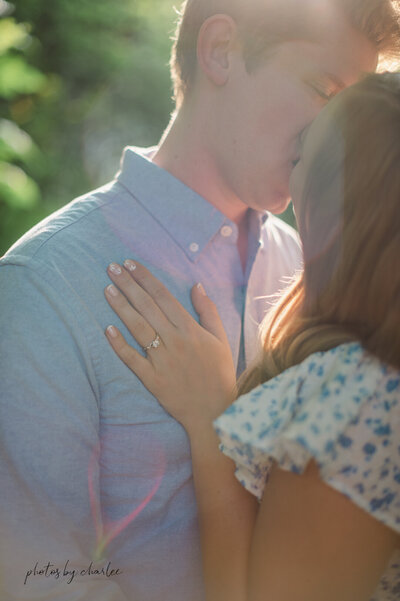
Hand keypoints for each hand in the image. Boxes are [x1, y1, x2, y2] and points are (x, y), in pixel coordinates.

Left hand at [104, 260, 236, 434]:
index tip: (130, 263)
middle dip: (128, 285)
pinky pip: (133, 360)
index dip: (145, 278)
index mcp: (190, 329)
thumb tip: (196, 285)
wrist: (215, 411)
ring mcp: (162, 360)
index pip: (163, 296)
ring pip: (137, 328)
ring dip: (121, 307)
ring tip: (107, 289)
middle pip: (147, 307)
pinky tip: (107, 329)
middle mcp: (174, 341)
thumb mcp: (221, 339)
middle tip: (111, 267)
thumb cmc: (219, 373)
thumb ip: (208, 311)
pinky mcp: (152, 379)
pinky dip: (120, 345)